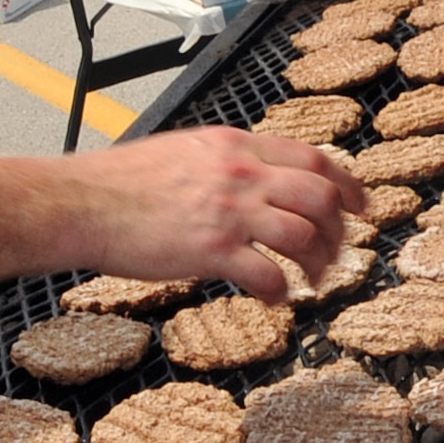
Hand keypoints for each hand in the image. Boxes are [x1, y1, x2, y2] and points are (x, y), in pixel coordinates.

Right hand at [72, 127, 365, 302]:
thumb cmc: (120, 182)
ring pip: (303, 234)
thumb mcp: (183, 151)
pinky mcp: (211, 250)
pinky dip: (281, 291)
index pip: (312, 157)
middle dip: (339, 229)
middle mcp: (239, 173)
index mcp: (233, 145)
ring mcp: (227, 211)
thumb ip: (223, 162)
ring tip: (311, 280)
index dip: (346, 185)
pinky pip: (267, 274)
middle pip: (319, 195)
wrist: (83, 202)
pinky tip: (274, 297)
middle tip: (336, 253)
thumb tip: (251, 179)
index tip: (360, 207)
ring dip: (318, 262)